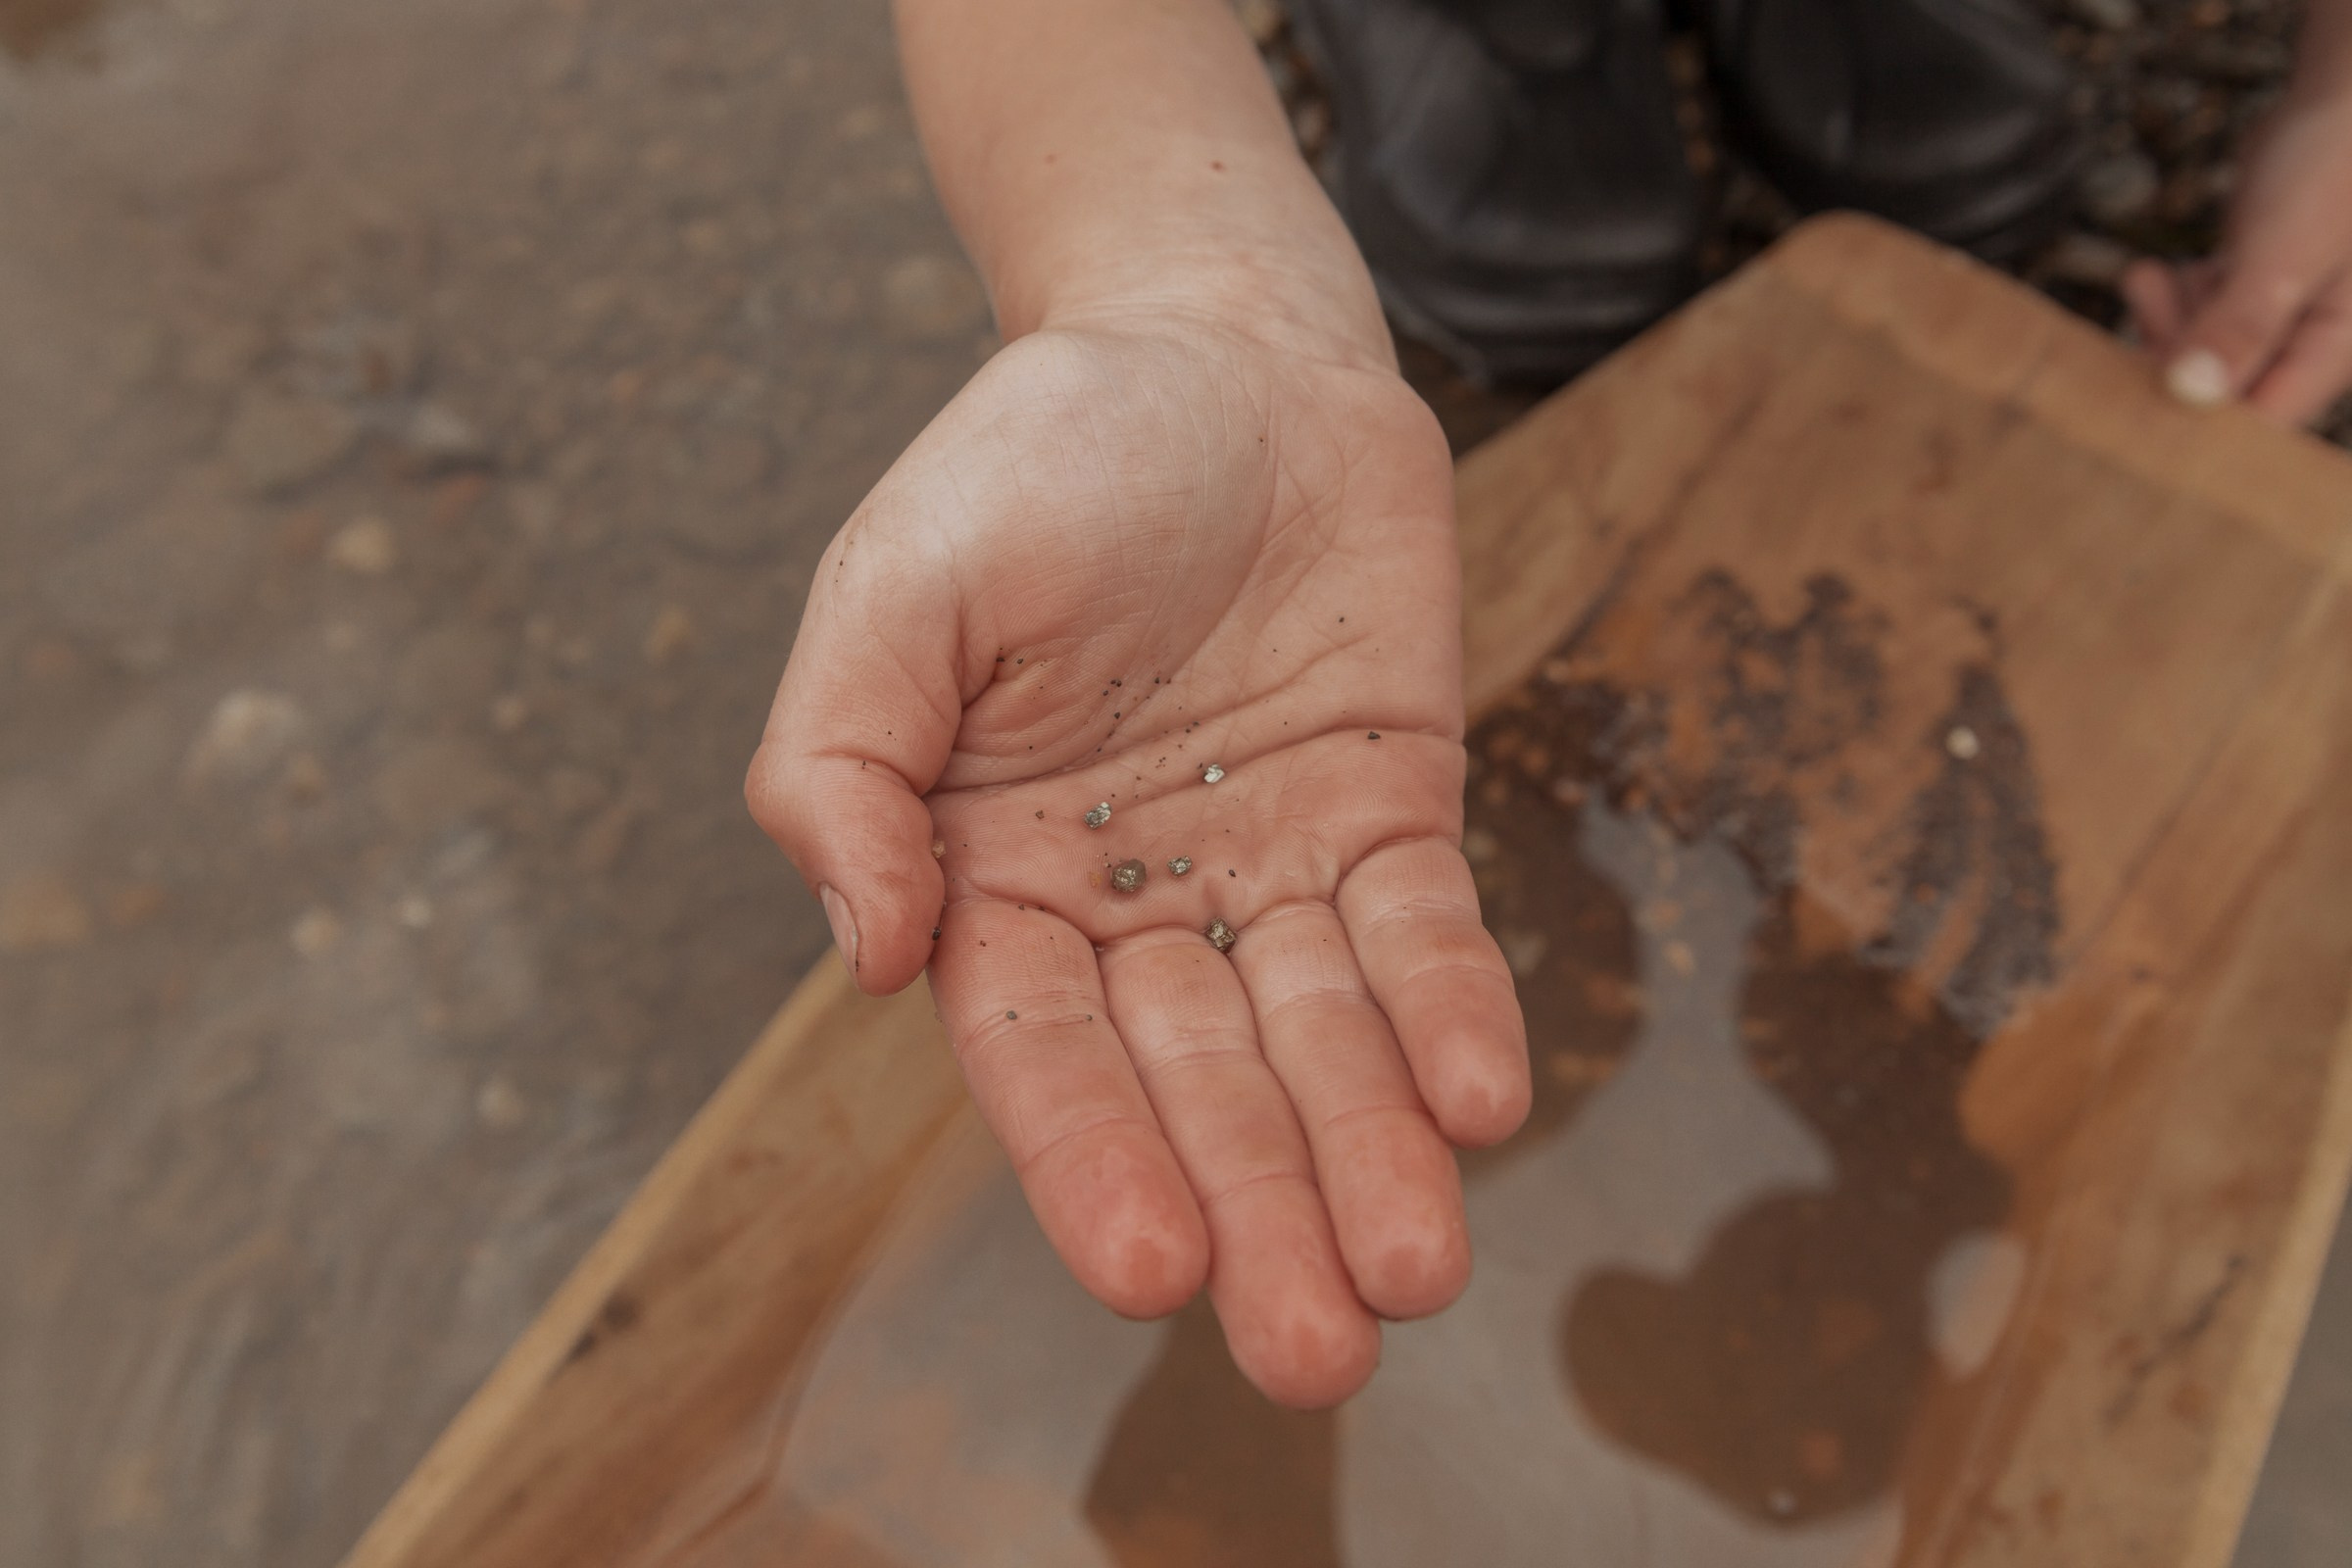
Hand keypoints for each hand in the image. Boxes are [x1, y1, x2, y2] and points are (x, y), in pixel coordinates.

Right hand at [746, 314, 1530, 1406]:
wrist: (1215, 340)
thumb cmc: (1035, 459)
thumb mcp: (892, 587)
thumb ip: (842, 769)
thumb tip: (869, 959)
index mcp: (994, 873)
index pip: (1042, 1050)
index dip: (1091, 1158)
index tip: (1149, 1269)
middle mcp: (1136, 900)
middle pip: (1200, 1079)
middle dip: (1258, 1208)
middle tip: (1316, 1350)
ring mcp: (1271, 862)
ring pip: (1324, 1035)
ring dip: (1371, 1150)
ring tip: (1416, 1271)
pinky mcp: (1393, 808)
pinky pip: (1426, 927)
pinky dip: (1454, 1010)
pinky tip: (1482, 1100)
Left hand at [2124, 89, 2351, 424]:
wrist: (2345, 94)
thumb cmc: (2334, 165)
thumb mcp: (2284, 252)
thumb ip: (2241, 323)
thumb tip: (2193, 393)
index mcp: (2333, 348)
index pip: (2260, 421)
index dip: (2197, 422)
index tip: (2137, 398)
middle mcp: (2308, 340)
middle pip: (2222, 393)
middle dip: (2172, 360)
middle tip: (2144, 310)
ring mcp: (2278, 314)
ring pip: (2202, 354)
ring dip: (2165, 325)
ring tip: (2147, 280)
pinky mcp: (2250, 286)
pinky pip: (2198, 317)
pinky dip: (2171, 301)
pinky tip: (2152, 273)